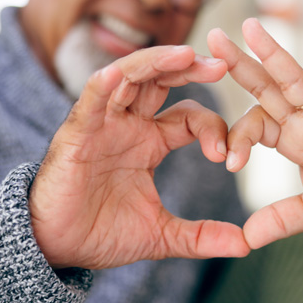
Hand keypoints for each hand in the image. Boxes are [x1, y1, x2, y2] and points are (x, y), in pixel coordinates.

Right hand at [29, 45, 249, 268]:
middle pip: (162, 81)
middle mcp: (129, 125)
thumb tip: (245, 246)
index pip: (189, 117)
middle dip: (191, 69)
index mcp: (151, 142)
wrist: (56, 248)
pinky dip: (103, 85)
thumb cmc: (102, 232)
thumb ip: (201, 236)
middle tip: (222, 65)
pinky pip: (89, 101)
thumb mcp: (161, 234)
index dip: (212, 127)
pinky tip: (117, 74)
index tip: (227, 155)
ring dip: (157, 62)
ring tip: (187, 55)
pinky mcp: (76, 133)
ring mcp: (103, 124)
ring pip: (130, 78)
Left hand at [207, 19, 302, 248]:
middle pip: (266, 87)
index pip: (254, 123)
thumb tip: (245, 239)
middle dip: (240, 63)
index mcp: (291, 139)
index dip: (236, 138)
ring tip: (250, 26)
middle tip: (213, 37)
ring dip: (274, 54)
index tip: (228, 164)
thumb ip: (279, 219)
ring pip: (297, 80)